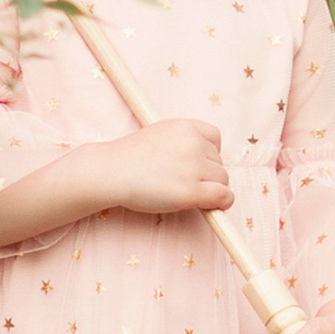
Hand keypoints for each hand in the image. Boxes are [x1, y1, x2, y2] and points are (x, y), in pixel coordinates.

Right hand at [104, 118, 233, 216]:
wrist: (111, 172)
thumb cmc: (130, 157)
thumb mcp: (160, 135)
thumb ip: (183, 143)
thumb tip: (205, 165)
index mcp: (186, 127)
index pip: (215, 138)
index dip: (209, 154)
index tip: (197, 165)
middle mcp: (193, 143)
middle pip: (219, 162)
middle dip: (206, 174)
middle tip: (181, 182)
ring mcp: (193, 167)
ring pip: (222, 180)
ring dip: (211, 189)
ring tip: (184, 192)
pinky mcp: (191, 191)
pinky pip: (223, 196)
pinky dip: (222, 202)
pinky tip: (211, 206)